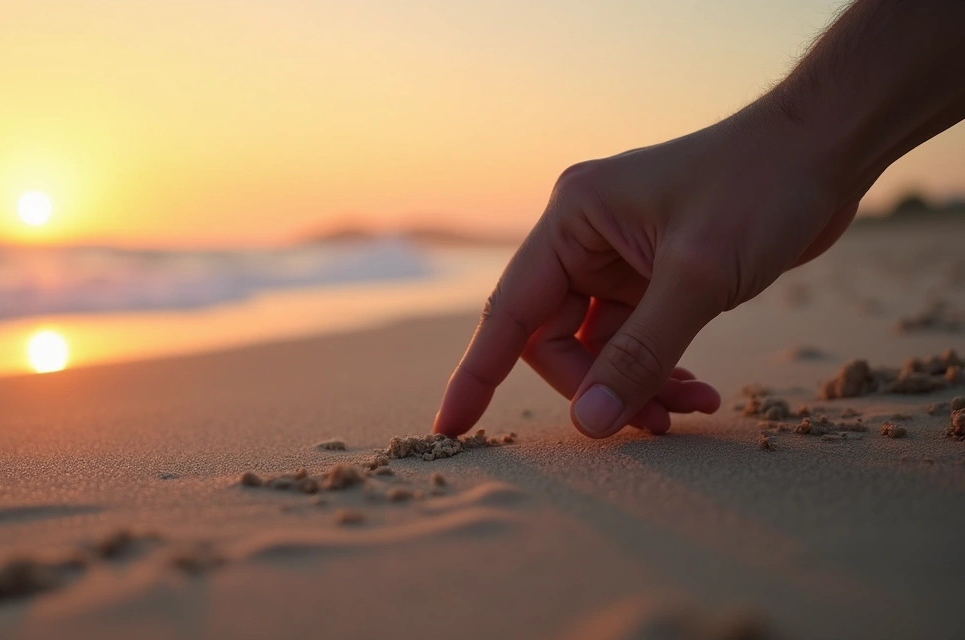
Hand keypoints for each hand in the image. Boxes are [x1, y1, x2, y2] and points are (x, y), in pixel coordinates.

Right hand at [432, 104, 858, 437]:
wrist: (826, 149)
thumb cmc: (761, 189)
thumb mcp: (699, 277)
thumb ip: (641, 353)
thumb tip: (592, 424)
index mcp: (572, 219)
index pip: (508, 310)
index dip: (478, 373)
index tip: (450, 428)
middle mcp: (584, 238)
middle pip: (555, 339)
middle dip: (598, 387)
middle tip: (651, 422)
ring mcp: (618, 259)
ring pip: (599, 348)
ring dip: (637, 385)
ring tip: (690, 408)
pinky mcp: (652, 276)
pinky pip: (635, 340)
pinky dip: (659, 370)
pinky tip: (697, 390)